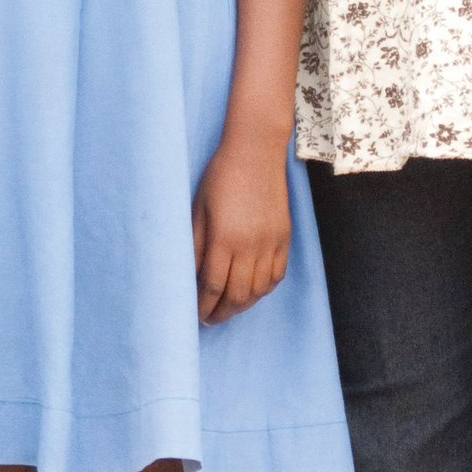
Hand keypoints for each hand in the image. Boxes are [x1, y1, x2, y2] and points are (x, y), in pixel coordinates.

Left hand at [192, 139, 290, 322]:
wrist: (255, 152)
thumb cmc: (220, 177)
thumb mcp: (198, 209)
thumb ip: (194, 245)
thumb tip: (188, 276)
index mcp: (224, 239)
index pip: (212, 285)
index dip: (203, 305)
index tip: (196, 315)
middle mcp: (250, 246)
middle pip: (237, 294)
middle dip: (222, 312)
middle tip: (211, 318)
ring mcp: (270, 243)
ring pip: (259, 290)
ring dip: (242, 305)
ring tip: (228, 308)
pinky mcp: (284, 238)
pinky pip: (277, 276)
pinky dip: (264, 290)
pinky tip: (252, 292)